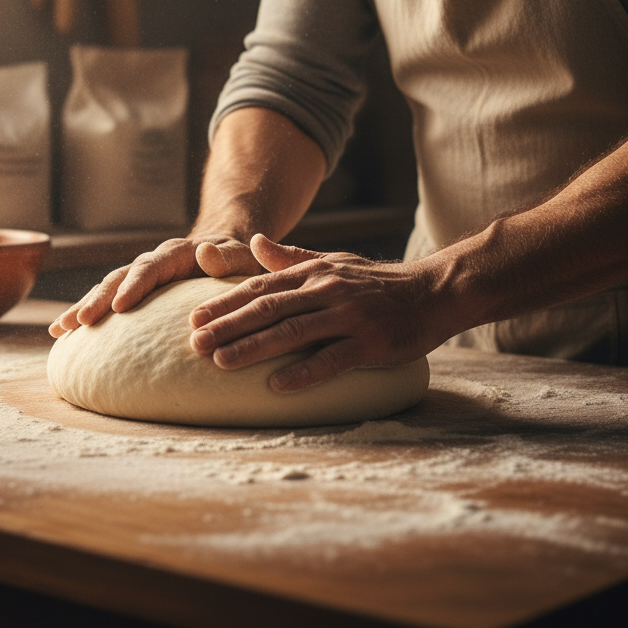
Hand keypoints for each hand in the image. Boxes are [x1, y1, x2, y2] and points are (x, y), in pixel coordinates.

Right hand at [48, 234, 261, 337]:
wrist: (225, 251)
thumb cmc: (238, 260)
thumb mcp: (240, 257)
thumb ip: (225, 258)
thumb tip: (204, 252)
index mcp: (176, 254)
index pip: (151, 267)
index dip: (134, 286)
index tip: (119, 306)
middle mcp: (152, 262)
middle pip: (120, 278)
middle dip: (98, 299)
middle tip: (80, 322)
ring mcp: (140, 277)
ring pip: (106, 289)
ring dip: (84, 308)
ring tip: (60, 330)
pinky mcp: (134, 292)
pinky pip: (106, 301)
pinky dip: (85, 313)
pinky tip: (62, 333)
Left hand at [188, 234, 446, 391]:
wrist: (434, 291)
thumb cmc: (377, 281)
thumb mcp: (333, 262)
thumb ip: (292, 257)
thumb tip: (253, 242)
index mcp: (313, 273)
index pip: (259, 287)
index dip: (225, 303)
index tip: (194, 318)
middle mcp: (325, 290)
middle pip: (268, 308)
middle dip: (228, 326)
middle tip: (194, 344)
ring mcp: (348, 316)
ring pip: (293, 331)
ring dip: (254, 347)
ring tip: (220, 362)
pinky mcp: (371, 342)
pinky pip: (332, 359)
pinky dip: (303, 372)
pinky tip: (276, 385)